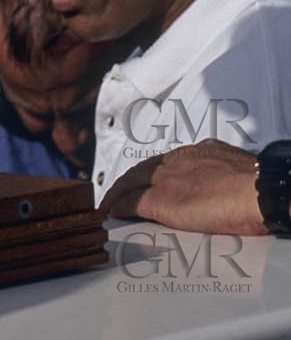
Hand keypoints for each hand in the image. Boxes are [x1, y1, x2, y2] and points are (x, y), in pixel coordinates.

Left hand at [101, 140, 266, 234]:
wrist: (255, 191)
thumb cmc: (256, 185)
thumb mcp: (234, 166)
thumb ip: (220, 169)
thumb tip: (224, 179)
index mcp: (196, 152)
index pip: (165, 161)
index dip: (152, 172)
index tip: (145, 180)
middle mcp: (176, 160)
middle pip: (142, 168)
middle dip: (129, 180)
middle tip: (118, 192)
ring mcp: (165, 179)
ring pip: (131, 181)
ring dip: (119, 192)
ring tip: (109, 203)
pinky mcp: (160, 199)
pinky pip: (131, 202)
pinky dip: (118, 207)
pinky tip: (111, 213)